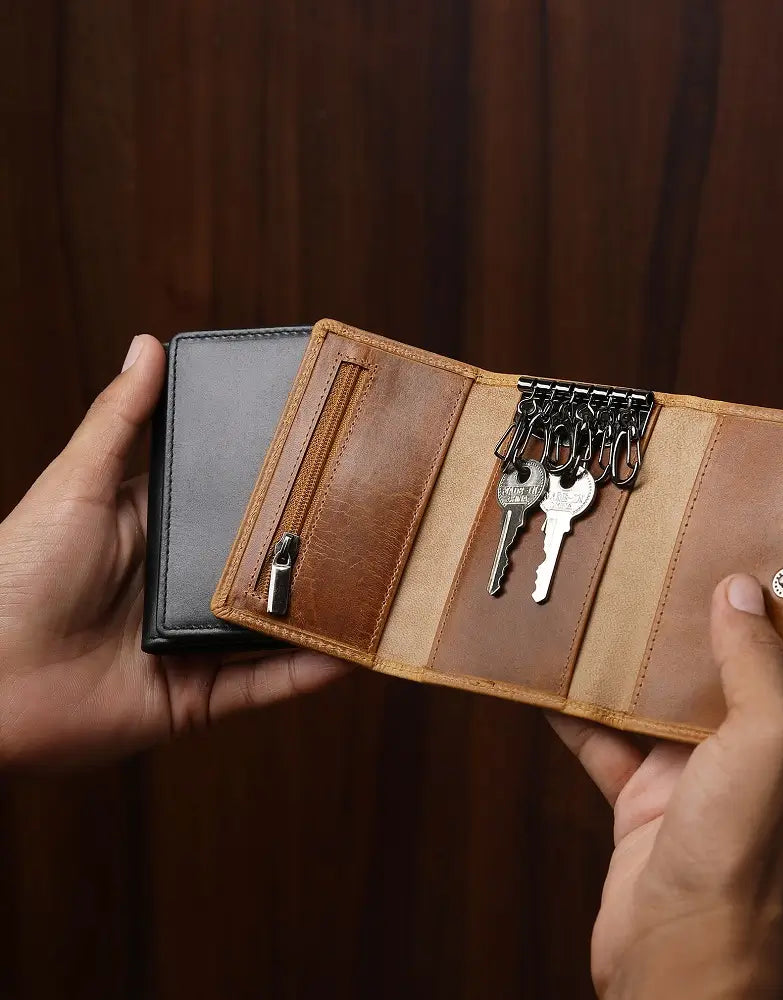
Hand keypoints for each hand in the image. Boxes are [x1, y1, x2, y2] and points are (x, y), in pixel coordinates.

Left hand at [0, 336, 351, 768]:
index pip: (230, 501)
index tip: (327, 452)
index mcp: (158, 531)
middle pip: (262, 564)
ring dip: (321, 611)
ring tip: (379, 583)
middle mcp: (182, 585)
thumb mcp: (75, 487)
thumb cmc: (15, 575)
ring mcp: (193, 642)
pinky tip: (352, 650)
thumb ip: (118, 423)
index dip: (275, 482)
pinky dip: (307, 672)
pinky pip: (263, 684)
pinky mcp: (197, 696)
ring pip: (274, 625)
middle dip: (312, 548)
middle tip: (373, 518)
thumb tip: (144, 345)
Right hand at [551, 574, 782, 998]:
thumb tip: (741, 591)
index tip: (756, 527)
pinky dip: (580, 708)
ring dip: (632, 653)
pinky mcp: (648, 790)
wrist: (679, 956)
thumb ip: (754, 660)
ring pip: (663, 688)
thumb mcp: (768, 740)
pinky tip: (553, 676)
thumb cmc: (746, 861)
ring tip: (604, 601)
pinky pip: (607, 734)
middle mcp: (762, 738)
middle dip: (696, 604)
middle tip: (663, 550)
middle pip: (729, 650)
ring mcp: (701, 764)